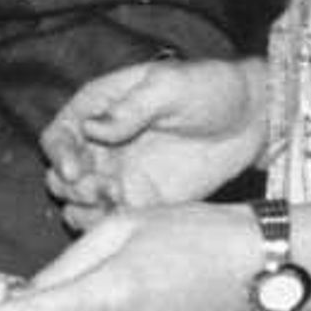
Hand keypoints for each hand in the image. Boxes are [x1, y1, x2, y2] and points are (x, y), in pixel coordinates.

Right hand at [42, 55, 264, 222]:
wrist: (251, 120)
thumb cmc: (210, 88)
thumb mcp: (170, 87)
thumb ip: (130, 108)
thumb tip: (92, 128)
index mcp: (99, 109)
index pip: (59, 135)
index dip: (59, 154)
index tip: (74, 169)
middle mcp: (101, 145)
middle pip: (60, 174)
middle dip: (71, 186)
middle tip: (100, 190)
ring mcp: (118, 175)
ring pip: (78, 202)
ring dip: (85, 208)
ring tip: (114, 201)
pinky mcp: (140, 201)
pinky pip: (108, 219)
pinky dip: (106, 223)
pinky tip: (126, 216)